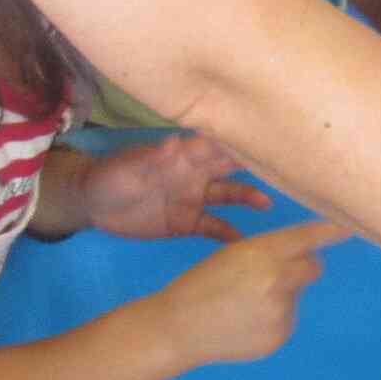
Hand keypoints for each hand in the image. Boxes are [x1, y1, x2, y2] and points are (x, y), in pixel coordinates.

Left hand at [82, 135, 270, 243]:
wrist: (91, 204)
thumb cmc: (110, 175)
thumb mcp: (128, 167)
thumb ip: (154, 158)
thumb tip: (176, 143)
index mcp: (184, 155)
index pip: (220, 143)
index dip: (244, 139)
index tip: (272, 135)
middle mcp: (196, 173)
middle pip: (233, 167)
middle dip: (259, 165)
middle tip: (289, 167)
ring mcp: (193, 198)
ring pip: (229, 195)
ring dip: (249, 198)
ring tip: (267, 205)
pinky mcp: (187, 222)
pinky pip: (214, 227)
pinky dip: (230, 234)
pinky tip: (246, 243)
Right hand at [149, 220, 347, 369]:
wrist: (179, 328)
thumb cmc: (203, 283)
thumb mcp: (234, 254)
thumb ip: (270, 253)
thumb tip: (306, 256)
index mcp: (262, 252)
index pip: (308, 238)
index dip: (333, 231)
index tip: (353, 225)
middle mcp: (278, 280)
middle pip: (313, 267)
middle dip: (302, 266)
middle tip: (272, 272)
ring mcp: (281, 311)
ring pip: (296, 294)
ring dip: (281, 294)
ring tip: (244, 303)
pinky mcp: (280, 335)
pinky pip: (287, 319)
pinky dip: (273, 318)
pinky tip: (246, 321)